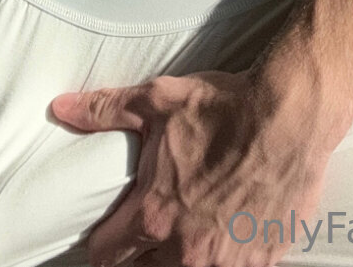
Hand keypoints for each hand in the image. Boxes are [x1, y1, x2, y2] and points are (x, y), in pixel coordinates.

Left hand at [49, 68, 330, 266]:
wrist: (291, 115)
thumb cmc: (225, 107)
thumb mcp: (157, 102)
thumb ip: (105, 111)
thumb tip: (62, 108)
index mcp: (154, 216)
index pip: (108, 254)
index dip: (103, 244)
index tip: (106, 236)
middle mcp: (186, 251)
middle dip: (139, 258)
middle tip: (145, 235)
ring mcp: (226, 263)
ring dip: (182, 262)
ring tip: (187, 237)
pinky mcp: (262, 262)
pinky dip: (227, 260)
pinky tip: (228, 237)